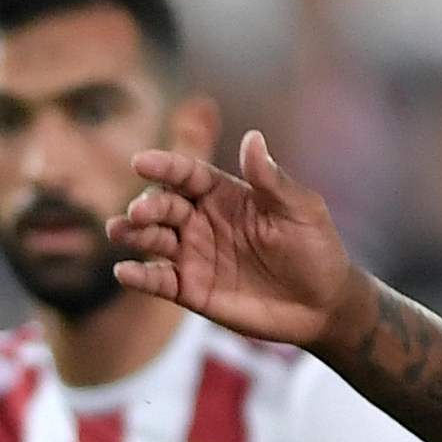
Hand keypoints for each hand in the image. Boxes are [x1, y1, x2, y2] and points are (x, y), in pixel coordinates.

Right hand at [111, 130, 369, 346]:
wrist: (322, 305)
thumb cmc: (315, 248)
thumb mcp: (301, 210)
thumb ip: (272, 180)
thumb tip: (252, 137)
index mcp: (225, 194)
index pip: (187, 174)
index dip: (165, 166)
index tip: (142, 161)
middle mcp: (202, 220)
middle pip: (164, 205)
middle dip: (148, 205)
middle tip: (140, 211)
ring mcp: (193, 255)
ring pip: (153, 239)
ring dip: (134, 234)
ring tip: (119, 231)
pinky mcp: (190, 290)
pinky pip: (158, 281)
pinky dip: (139, 276)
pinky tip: (124, 272)